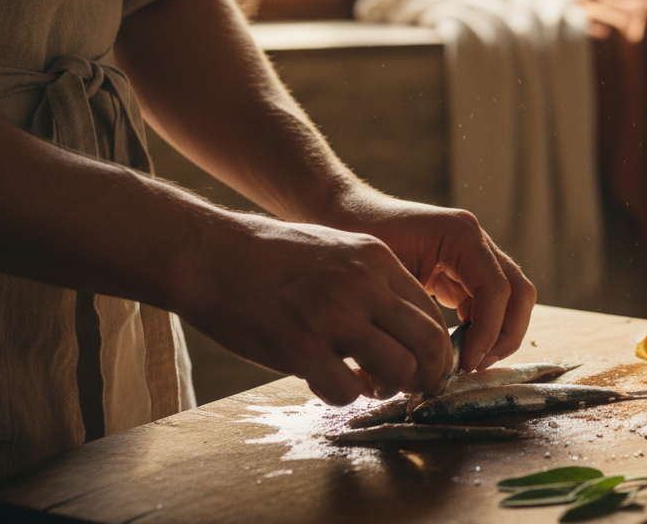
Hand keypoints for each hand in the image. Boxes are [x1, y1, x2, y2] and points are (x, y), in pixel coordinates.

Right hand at [176, 213, 453, 405]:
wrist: (209, 255)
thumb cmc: (269, 257)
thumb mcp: (337, 249)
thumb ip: (373, 283)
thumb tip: (402, 327)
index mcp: (375, 258)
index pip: (430, 312)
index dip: (436, 347)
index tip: (428, 364)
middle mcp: (362, 285)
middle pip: (428, 343)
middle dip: (430, 374)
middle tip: (417, 388)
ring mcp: (332, 316)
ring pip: (398, 370)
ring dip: (390, 388)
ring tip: (370, 386)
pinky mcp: (300, 347)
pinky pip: (346, 391)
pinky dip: (343, 396)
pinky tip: (328, 383)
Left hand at [316, 189, 536, 372]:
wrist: (341, 212)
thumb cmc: (357, 238)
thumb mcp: (386, 276)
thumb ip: (418, 314)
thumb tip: (438, 361)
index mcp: (460, 234)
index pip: (496, 290)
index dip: (488, 332)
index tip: (465, 363)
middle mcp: (475, 240)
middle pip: (519, 293)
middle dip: (504, 335)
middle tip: (474, 366)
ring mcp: (473, 253)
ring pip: (512, 299)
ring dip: (497, 334)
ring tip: (466, 363)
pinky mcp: (463, 269)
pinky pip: (490, 302)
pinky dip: (483, 329)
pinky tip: (456, 350)